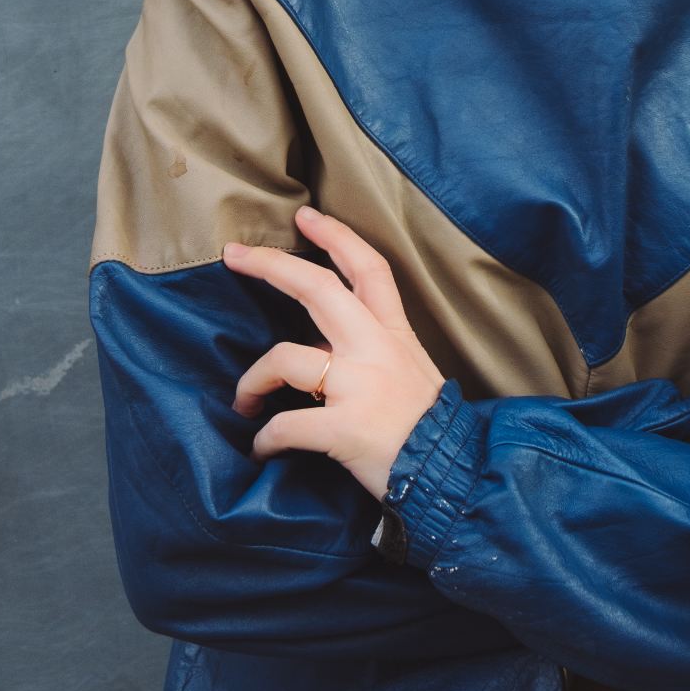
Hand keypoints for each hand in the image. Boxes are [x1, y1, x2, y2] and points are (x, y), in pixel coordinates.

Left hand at [221, 204, 446, 501]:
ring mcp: (358, 387)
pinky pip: (286, 427)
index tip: (305, 216)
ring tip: (244, 402)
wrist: (455, 474)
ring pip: (284, 358)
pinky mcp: (343, 430)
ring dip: (252, 381)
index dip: (335, 236)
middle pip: (317, 288)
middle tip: (234, 253)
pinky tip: (262, 449)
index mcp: (393, 333)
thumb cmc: (429, 427)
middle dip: (270, 264)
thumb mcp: (410, 369)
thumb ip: (372, 350)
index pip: (367, 268)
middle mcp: (374, 349)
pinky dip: (265, 439)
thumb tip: (322, 347)